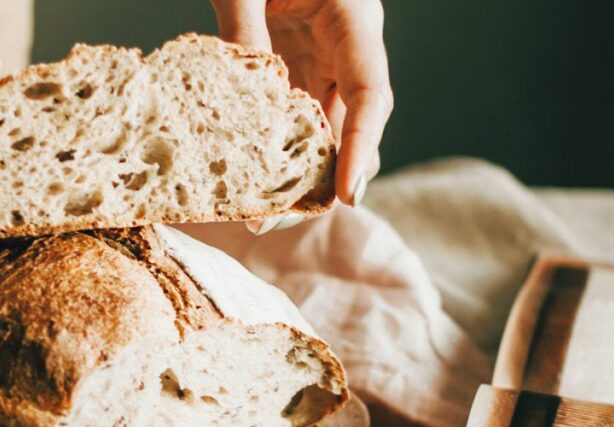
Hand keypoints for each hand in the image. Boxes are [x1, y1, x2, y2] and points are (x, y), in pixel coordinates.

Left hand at [210, 0, 392, 206]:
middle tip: (276, 220)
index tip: (345, 196)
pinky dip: (277, 152)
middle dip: (323, 180)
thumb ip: (243, 30)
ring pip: (325, 130)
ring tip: (257, 214)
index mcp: (353, 17)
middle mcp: (347, 46)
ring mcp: (323, 60)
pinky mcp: (297, 68)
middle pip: (352, 126)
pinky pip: (296, 118)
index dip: (361, 149)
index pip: (372, 94)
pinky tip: (251, 181)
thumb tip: (241, 102)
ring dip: (297, 174)